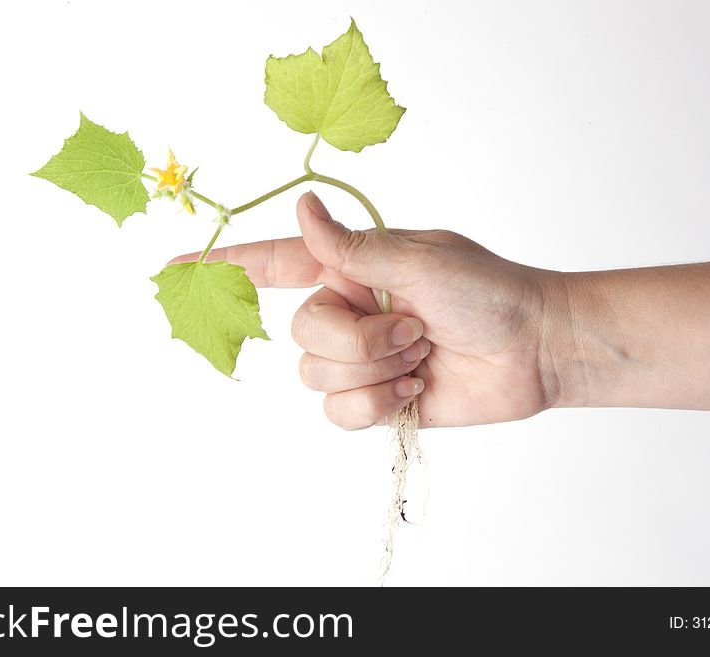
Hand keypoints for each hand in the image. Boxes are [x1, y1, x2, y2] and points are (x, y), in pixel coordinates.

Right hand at [170, 191, 560, 428]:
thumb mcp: (422, 259)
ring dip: (374, 369)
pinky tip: (414, 390)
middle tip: (413, 329)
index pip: (276, 261)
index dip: (228, 262)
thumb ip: (354, 246)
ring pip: (316, 375)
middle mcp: (350, 309)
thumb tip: (303, 205)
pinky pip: (339, 413)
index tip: (176, 265)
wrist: (533, 348)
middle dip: (356, 339)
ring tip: (420, 355)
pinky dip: (375, 404)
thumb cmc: (489, 291)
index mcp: (354, 265)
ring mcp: (362, 356)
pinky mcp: (377, 397)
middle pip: (300, 332)